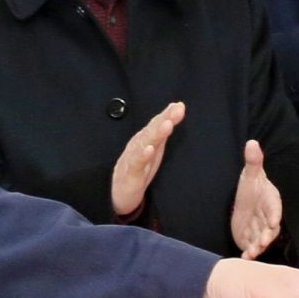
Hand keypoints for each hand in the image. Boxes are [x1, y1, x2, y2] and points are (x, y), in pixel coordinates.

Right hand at [111, 101, 185, 217]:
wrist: (119, 192)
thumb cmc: (139, 167)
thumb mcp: (154, 147)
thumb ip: (163, 130)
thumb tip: (176, 109)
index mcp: (145, 139)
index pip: (157, 123)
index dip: (168, 114)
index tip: (180, 105)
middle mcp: (138, 145)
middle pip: (152, 129)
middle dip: (164, 119)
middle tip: (177, 110)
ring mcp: (133, 158)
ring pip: (145, 143)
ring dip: (156, 133)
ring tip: (167, 125)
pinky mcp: (130, 174)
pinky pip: (136, 164)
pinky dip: (143, 156)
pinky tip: (149, 150)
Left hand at [230, 139, 282, 255]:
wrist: (244, 202)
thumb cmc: (251, 187)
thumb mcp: (250, 174)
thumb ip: (253, 161)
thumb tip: (252, 142)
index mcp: (270, 201)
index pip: (275, 207)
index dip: (274, 214)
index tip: (274, 220)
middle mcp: (268, 217)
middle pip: (270, 228)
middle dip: (267, 235)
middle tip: (263, 242)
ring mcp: (260, 230)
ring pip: (262, 240)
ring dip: (258, 247)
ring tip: (251, 252)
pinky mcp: (252, 239)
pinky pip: (252, 247)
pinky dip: (249, 253)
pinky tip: (244, 258)